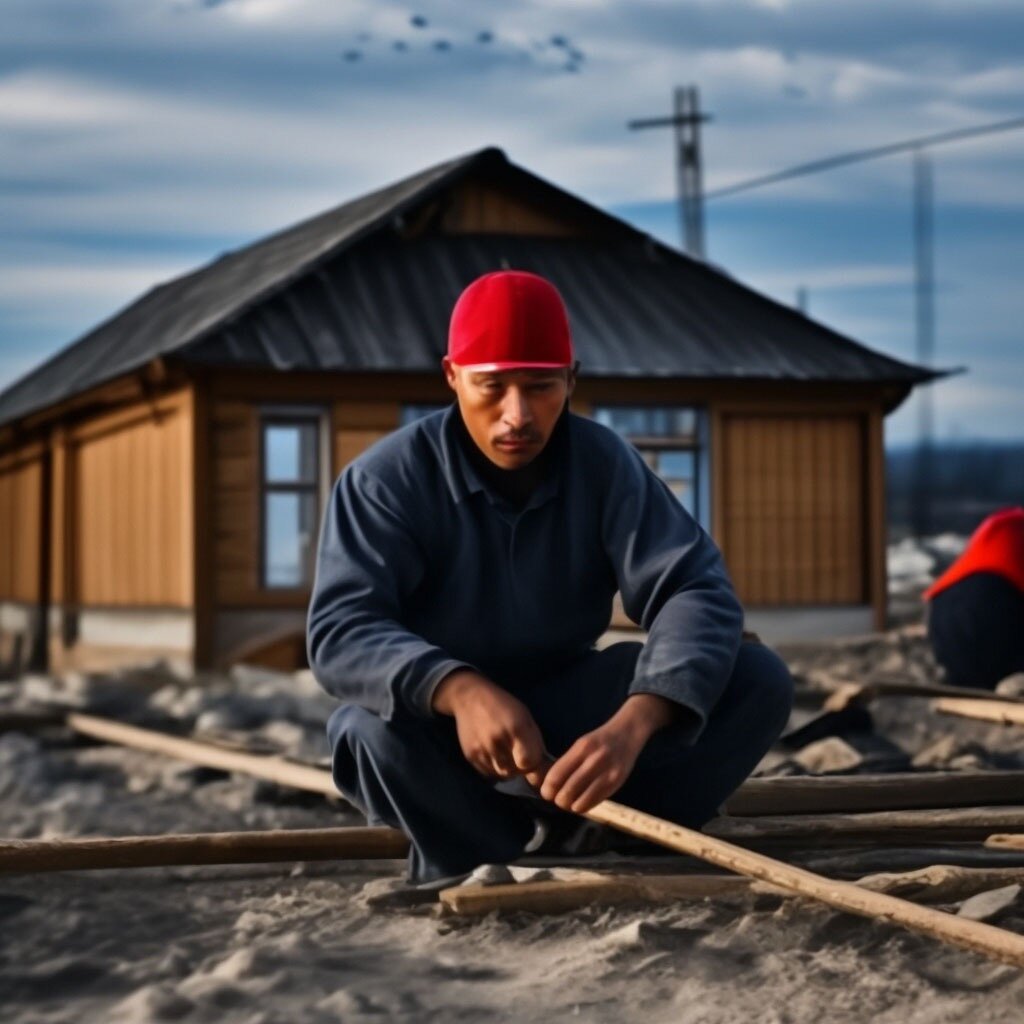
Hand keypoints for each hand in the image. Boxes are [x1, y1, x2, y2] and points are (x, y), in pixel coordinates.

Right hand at [432, 670, 546, 780]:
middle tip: (518, 755)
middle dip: (520, 767)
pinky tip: (494, 753)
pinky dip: (494, 768)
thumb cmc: (504, 705)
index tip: (530, 756)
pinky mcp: (470, 755)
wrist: (470, 697)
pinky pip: (488, 773)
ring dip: (507, 769)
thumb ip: (534, 741)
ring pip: (501, 774)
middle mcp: (498, 740)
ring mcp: (482, 749)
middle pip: (515, 771)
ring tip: (506, 753)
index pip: (529, 762)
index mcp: (516, 727)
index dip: (532, 763)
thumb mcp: (524, 716)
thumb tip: (542, 767)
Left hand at [539, 694, 677, 813]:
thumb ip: (568, 763)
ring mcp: (607, 773)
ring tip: (569, 803)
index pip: (556, 775)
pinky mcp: (617, 783)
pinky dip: (585, 806)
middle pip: (567, 791)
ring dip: (571, 806)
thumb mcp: (582, 744)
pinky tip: (582, 802)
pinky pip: (595, 802)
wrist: (628, 734)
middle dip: (558, 800)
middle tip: (557, 800)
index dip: (548, 789)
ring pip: (580, 801)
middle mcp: (594, 760)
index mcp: (581, 748)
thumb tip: (551, 786)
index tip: (546, 793)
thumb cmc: (600, 740)